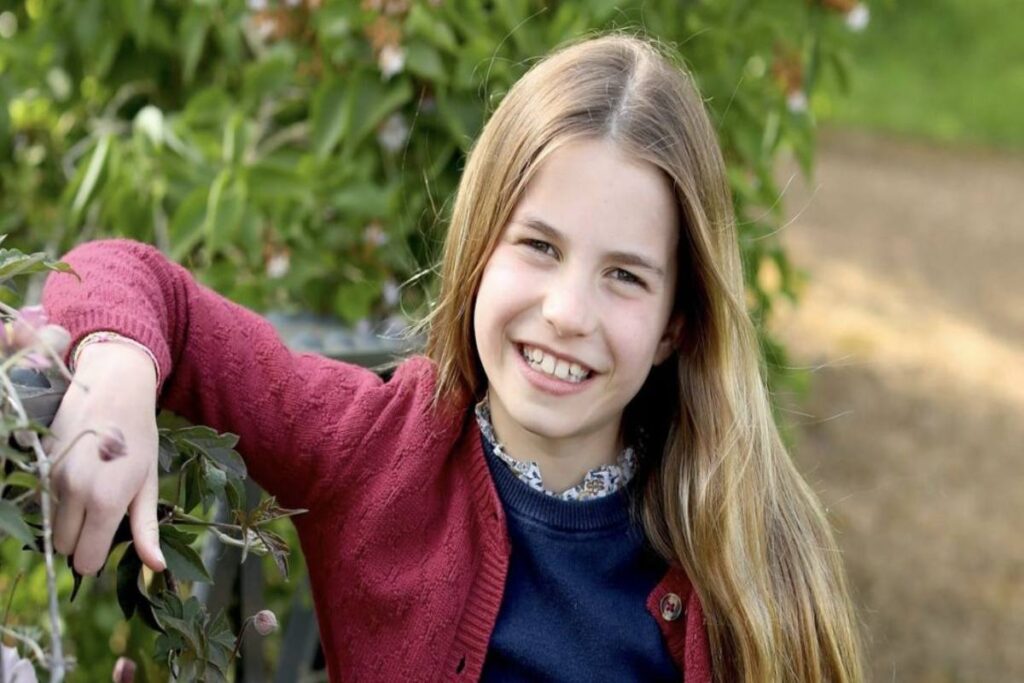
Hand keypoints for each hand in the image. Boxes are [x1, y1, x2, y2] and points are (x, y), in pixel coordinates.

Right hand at [44, 341, 165, 574]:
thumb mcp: (148, 483)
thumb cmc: (139, 438)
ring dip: (69, 520)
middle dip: (81, 540)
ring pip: (51, 526)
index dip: (97, 557)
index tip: (109, 541)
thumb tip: (156, 567)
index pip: (86, 560)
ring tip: (93, 490)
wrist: (112, 389)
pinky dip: (57, 502)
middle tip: (104, 513)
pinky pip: (43, 503)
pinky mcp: (39, 466)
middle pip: (64, 547)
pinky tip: (79, 477)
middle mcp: (74, 493)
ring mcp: (52, 479)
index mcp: (106, 501)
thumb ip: (147, 528)